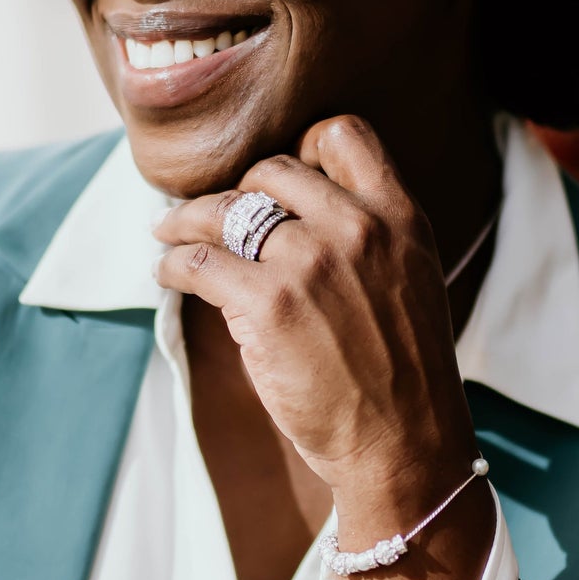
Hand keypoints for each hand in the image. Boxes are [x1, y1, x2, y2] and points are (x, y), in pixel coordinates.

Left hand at [152, 115, 478, 527]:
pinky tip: (167, 272)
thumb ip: (366, 239)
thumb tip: (290, 214)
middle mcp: (358, 227)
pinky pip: (198, 261)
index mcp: (400, 217)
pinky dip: (173, 263)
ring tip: (167, 231)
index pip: (343, 134)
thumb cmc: (403, 375)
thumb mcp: (410, 282)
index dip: (301, 146)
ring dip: (187, 218)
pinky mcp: (269, 304)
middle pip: (272, 169)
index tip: (274, 178)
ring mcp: (311, 262)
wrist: (406, 445)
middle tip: (212, 214)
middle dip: (236, 190)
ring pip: (225, 209)